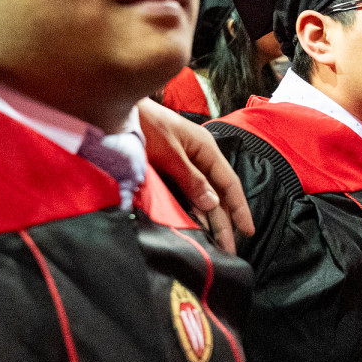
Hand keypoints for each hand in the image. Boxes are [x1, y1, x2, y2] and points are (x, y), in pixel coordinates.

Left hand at [137, 99, 253, 251]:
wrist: (114, 110)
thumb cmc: (145, 124)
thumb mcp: (169, 152)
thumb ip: (191, 178)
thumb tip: (213, 204)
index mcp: (205, 148)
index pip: (229, 182)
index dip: (239, 207)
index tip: (248, 230)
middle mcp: (197, 158)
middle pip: (216, 195)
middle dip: (224, 223)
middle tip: (228, 251)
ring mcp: (182, 166)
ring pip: (201, 198)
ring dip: (208, 221)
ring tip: (214, 245)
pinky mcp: (166, 172)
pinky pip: (184, 196)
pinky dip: (190, 212)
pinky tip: (193, 227)